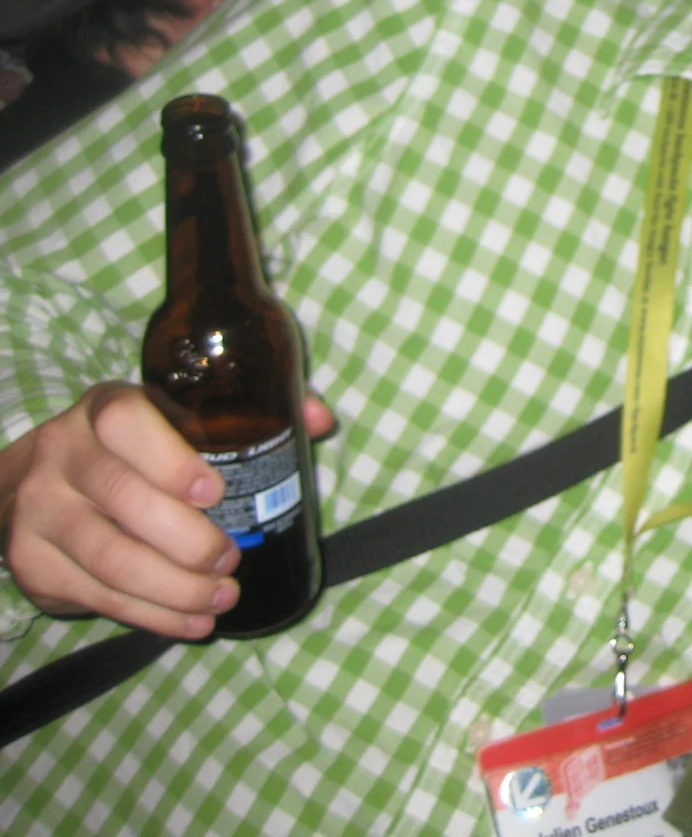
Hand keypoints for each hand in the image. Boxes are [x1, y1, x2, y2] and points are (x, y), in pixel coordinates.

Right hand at [0, 384, 335, 637]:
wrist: (30, 483)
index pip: (126, 424)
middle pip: (124, 501)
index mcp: (104, 408)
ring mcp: (39, 511)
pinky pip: (96, 596)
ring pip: (110, 558)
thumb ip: (246, 413)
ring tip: (223, 597)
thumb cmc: (128, 448)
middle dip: (188, 541)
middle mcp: (62, 455)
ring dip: (175, 588)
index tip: (216, 493)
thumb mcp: (170, 416)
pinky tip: (192, 622)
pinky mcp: (32, 563)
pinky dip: (151, 616)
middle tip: (230, 560)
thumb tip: (320, 419)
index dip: (171, 461)